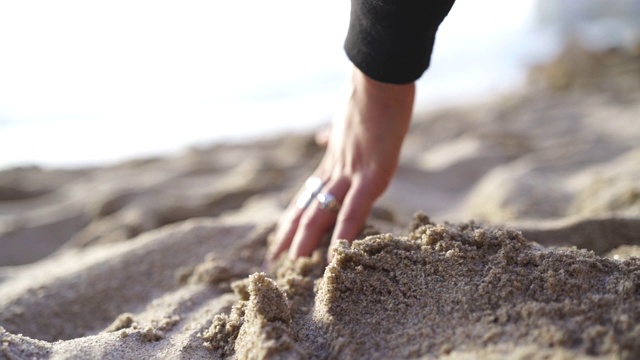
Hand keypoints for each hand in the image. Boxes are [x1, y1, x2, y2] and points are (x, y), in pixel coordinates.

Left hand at [268, 66, 414, 261]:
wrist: (380, 75)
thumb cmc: (371, 92)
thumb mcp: (348, 116)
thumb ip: (335, 131)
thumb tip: (321, 136)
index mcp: (335, 157)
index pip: (310, 192)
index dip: (296, 213)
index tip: (282, 232)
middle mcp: (338, 168)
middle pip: (308, 204)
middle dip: (291, 231)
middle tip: (274, 256)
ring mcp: (353, 172)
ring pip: (322, 209)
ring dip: (306, 236)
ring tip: (291, 259)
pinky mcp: (372, 174)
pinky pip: (354, 209)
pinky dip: (344, 232)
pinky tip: (334, 253)